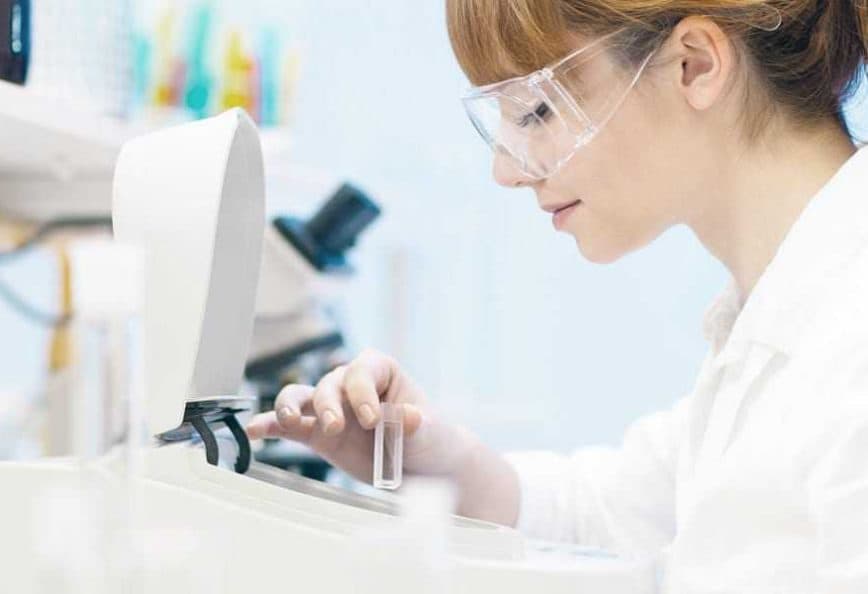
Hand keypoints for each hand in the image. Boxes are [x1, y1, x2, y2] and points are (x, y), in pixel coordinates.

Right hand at [246, 348, 479, 483]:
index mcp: (380, 371)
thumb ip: (414, 423)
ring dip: (291, 407)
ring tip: (289, 421)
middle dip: (329, 405)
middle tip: (337, 427)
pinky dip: (270, 426)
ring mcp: (331, 409)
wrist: (423, 465)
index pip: (361, 372)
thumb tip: (411, 417)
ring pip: (301, 397)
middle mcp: (350, 385)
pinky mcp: (318, 435)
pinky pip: (289, 427)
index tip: (372, 420)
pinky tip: (255, 430)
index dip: (362, 393)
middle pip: (328, 385)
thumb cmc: (428, 436)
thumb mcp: (428, 429)